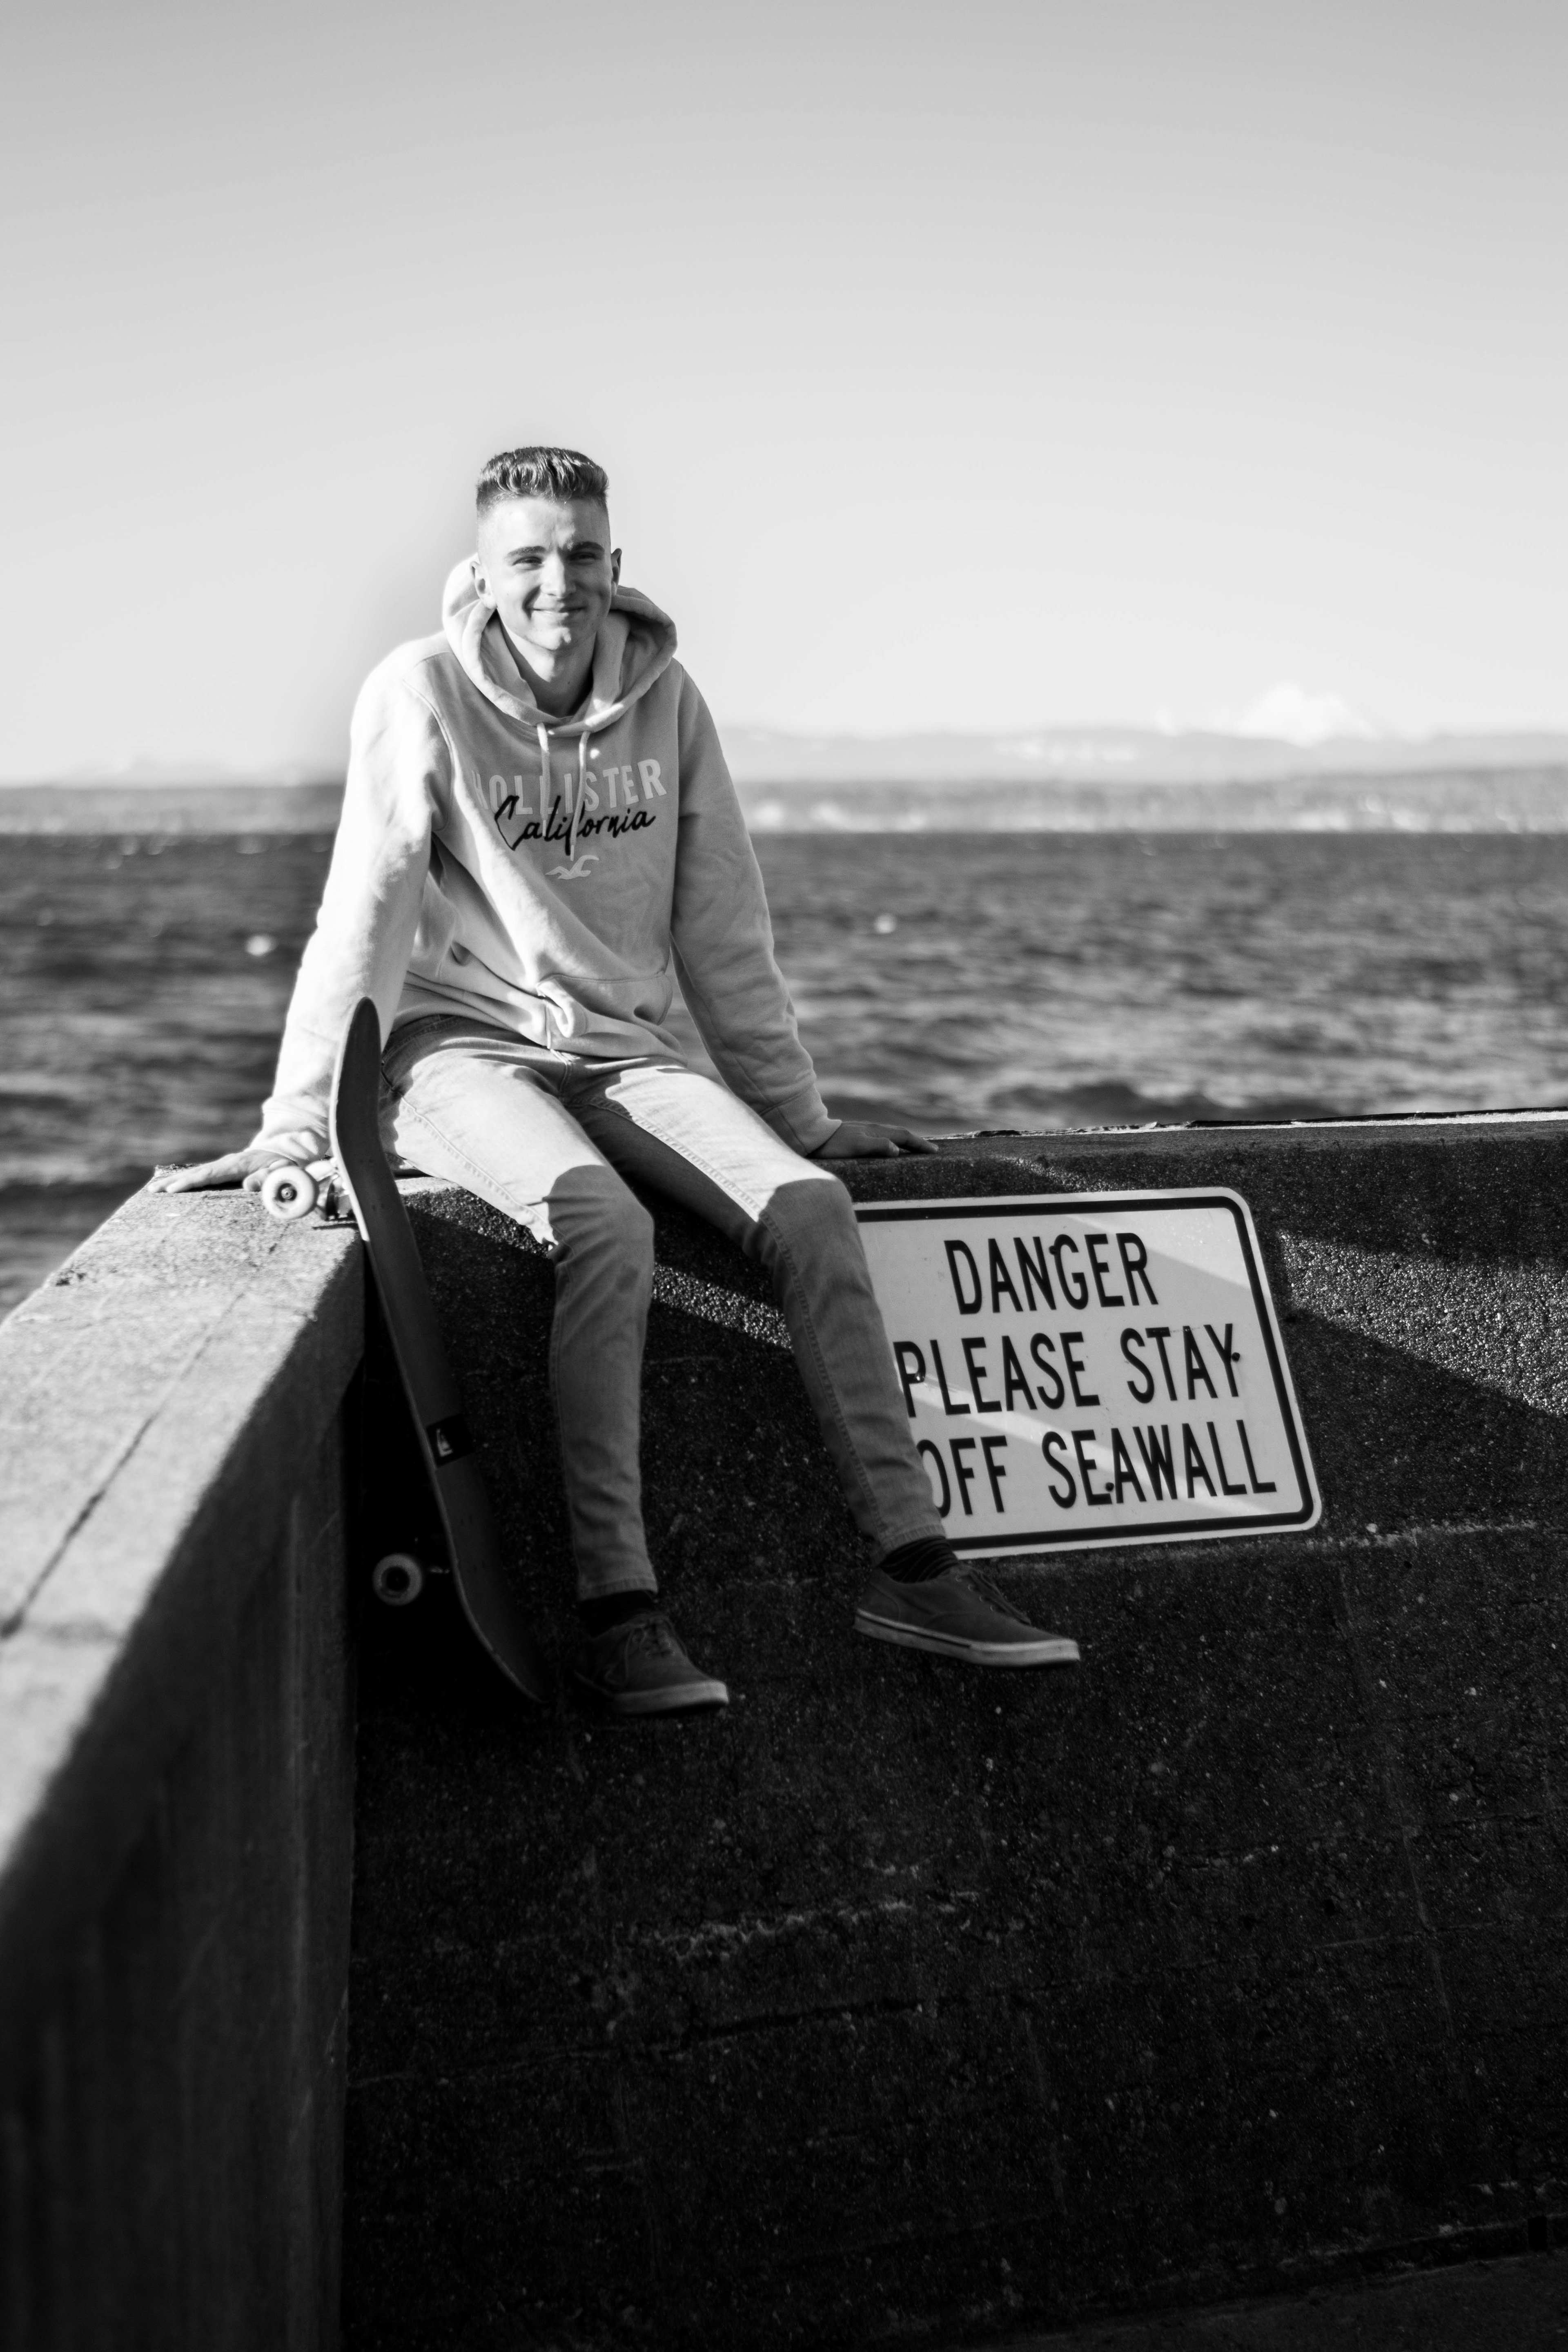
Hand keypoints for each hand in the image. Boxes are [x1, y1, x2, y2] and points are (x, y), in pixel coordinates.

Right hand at [149, 1147, 306, 1194]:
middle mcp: (226, 1163)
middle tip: (153, 1190)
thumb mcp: (282, 1172)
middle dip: (174, 1181)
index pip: (210, 1174)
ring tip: (153, 1189)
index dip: (192, 1182)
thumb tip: (248, 1185)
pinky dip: (183, 1180)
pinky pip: (199, 1175)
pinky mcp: (221, 1170)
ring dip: (174, 1181)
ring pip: (195, 1173)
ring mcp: (222, 1165)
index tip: (173, 1190)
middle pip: (196, 1173)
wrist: (284, 1153)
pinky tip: (169, 1187)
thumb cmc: (284, 1167)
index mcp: (238, 1165)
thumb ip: (268, 1178)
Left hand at [810, 1121, 936, 1159]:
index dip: (920, 1144)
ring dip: (906, 1140)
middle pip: (900, 1133)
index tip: (935, 1151)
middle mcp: (873, 1129)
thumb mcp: (855, 1147)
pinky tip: (888, 1148)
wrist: (811, 1137)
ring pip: (891, 1134)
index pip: (904, 1137)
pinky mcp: (857, 1135)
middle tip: (931, 1149)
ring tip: (914, 1148)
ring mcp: (865, 1131)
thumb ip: (876, 1146)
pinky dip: (892, 1142)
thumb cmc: (833, 1145)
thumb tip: (897, 1149)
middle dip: (917, 1141)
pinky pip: (882, 1138)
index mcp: (876, 1132)